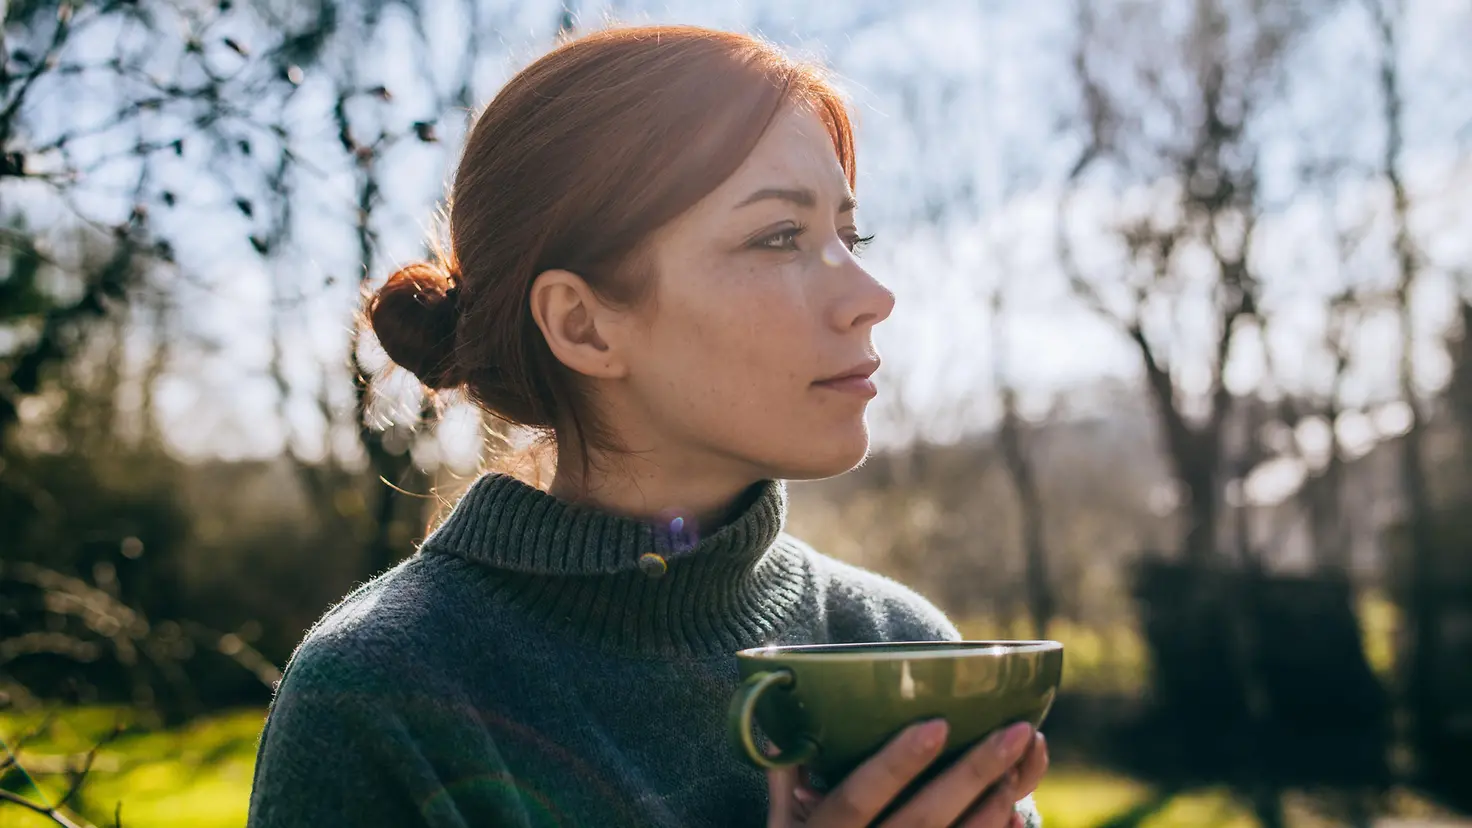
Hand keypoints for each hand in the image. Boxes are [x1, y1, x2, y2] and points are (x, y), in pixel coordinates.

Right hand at [766, 720, 1047, 827]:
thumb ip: (783, 782)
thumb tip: (781, 731)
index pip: (859, 796)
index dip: (896, 763)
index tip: (938, 723)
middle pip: (923, 819)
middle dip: (973, 773)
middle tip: (1017, 730)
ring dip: (993, 803)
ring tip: (1023, 760)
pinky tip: (1014, 814)